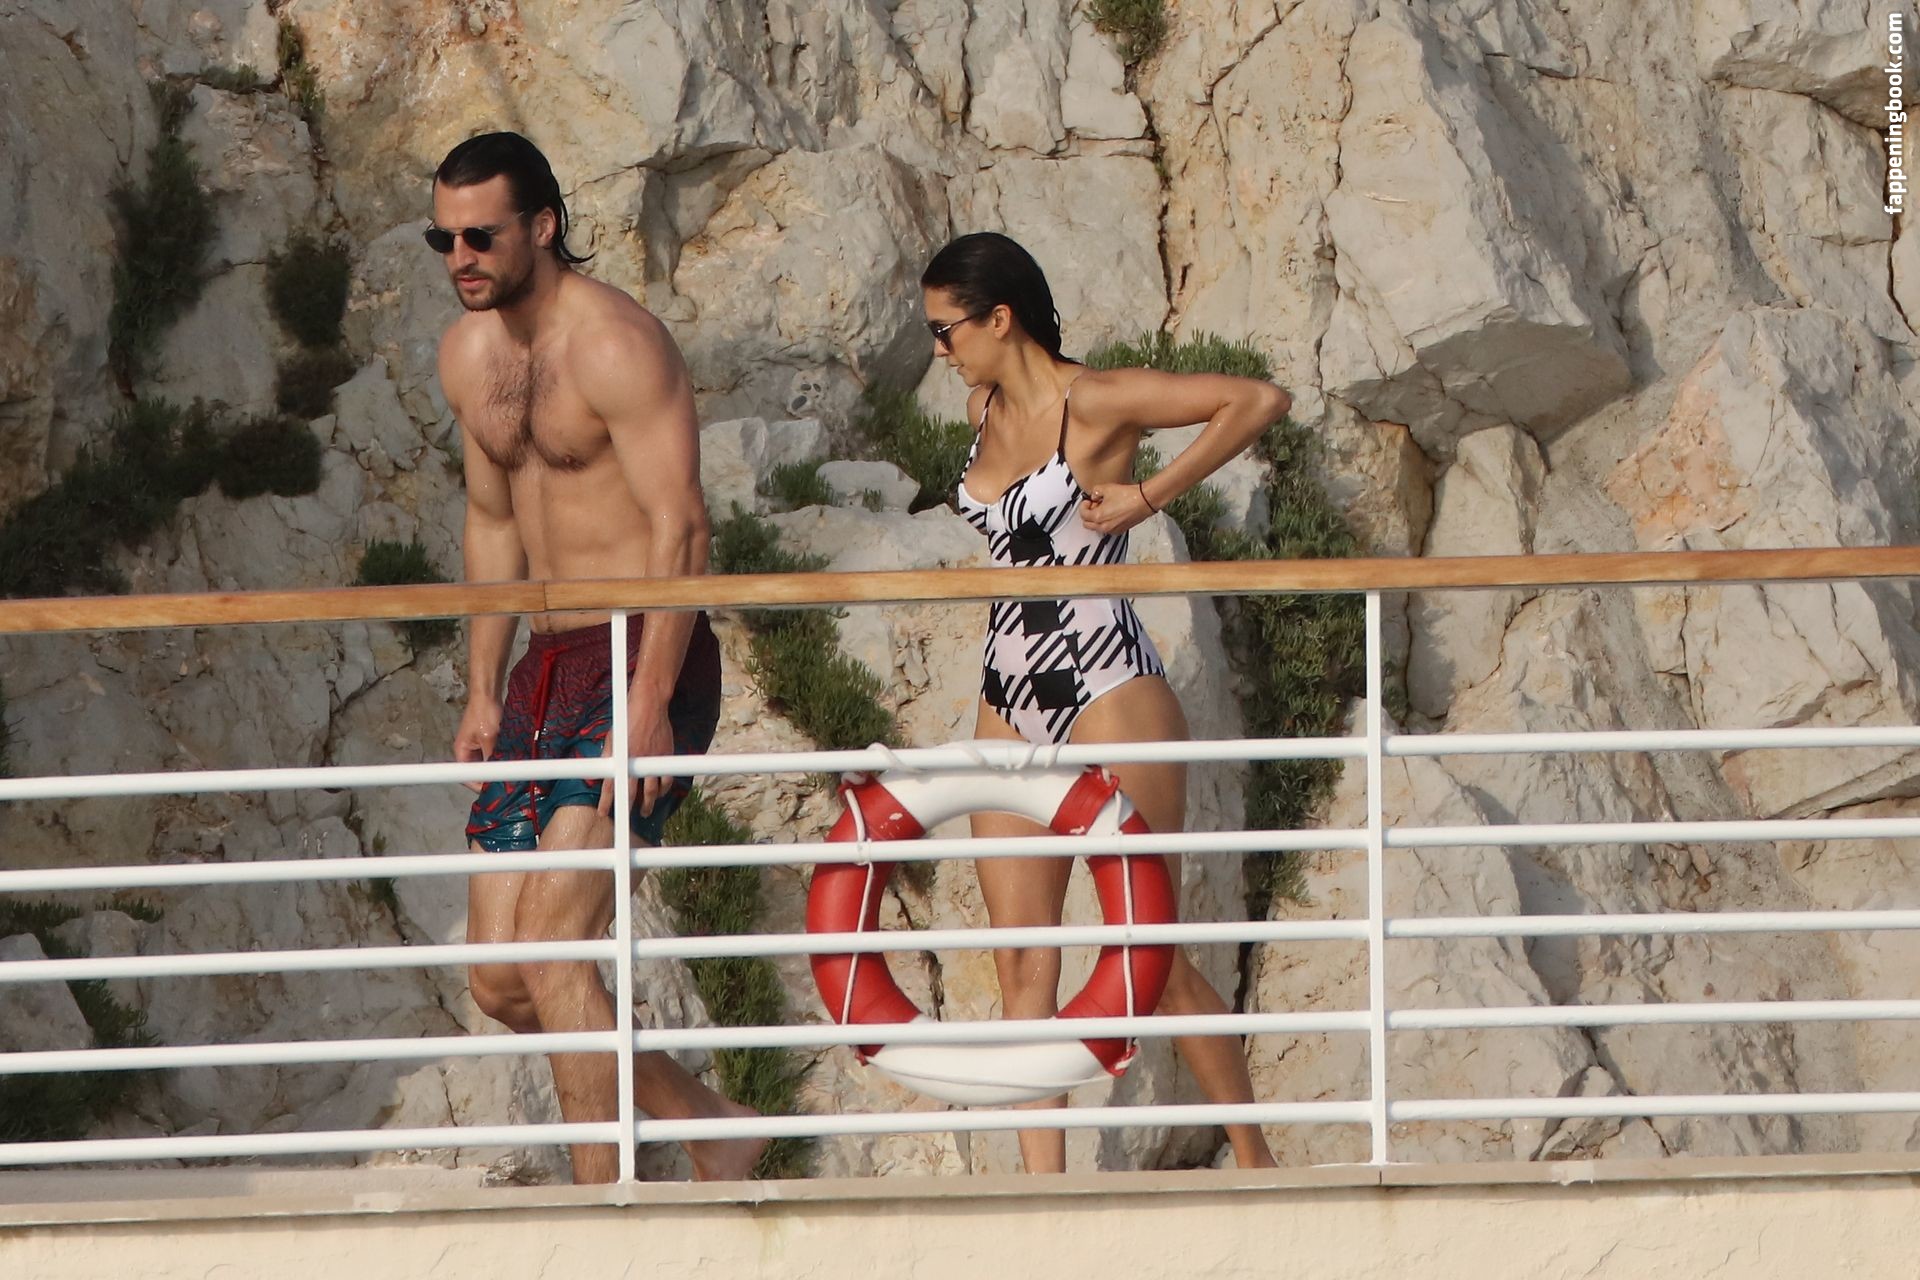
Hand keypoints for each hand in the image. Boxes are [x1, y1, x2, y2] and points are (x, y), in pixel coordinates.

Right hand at [453, 698, 502, 792]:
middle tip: (506, 783)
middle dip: (490, 778)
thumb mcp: (489, 737)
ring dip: (497, 769)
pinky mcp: (487, 742)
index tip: (493, 790)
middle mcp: (467, 752)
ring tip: (510, 773)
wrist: (489, 693)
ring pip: (487, 766)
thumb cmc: (484, 711)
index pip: (467, 777)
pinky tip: (512, 762)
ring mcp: (478, 747)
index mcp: (461, 752)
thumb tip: (497, 773)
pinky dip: (501, 760)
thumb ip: (492, 757)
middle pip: (477, 773)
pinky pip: (493, 757)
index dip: (480, 785)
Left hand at [599, 701, 674, 817]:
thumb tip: (602, 773)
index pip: (610, 786)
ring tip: (645, 811)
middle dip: (629, 807)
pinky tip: (659, 793)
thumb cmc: (628, 720)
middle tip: (627, 817)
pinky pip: (666, 780)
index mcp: (620, 758)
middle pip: (632, 793)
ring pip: (651, 790)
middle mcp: (636, 762)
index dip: (606, 802)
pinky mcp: (665, 757)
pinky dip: (663, 789)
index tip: (603, 813)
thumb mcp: (612, 738)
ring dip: (648, 803)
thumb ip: (608, 757)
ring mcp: (652, 760)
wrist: (649, 706)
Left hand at [1079, 481, 1157, 536]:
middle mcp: (1104, 527)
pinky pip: (1108, 528)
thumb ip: (1095, 492)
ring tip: (1104, 507)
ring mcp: (1113, 530)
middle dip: (1088, 514)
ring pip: (1097, 527)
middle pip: (1087, 524)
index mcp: (1098, 517)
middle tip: (1094, 505)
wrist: (1144, 500)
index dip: (1084, 505)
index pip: (1083, 514)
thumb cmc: (1128, 496)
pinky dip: (1106, 522)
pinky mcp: (1121, 530)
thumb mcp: (1106, 488)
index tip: (1088, 500)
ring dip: (1097, 519)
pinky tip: (1112, 512)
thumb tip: (1094, 495)